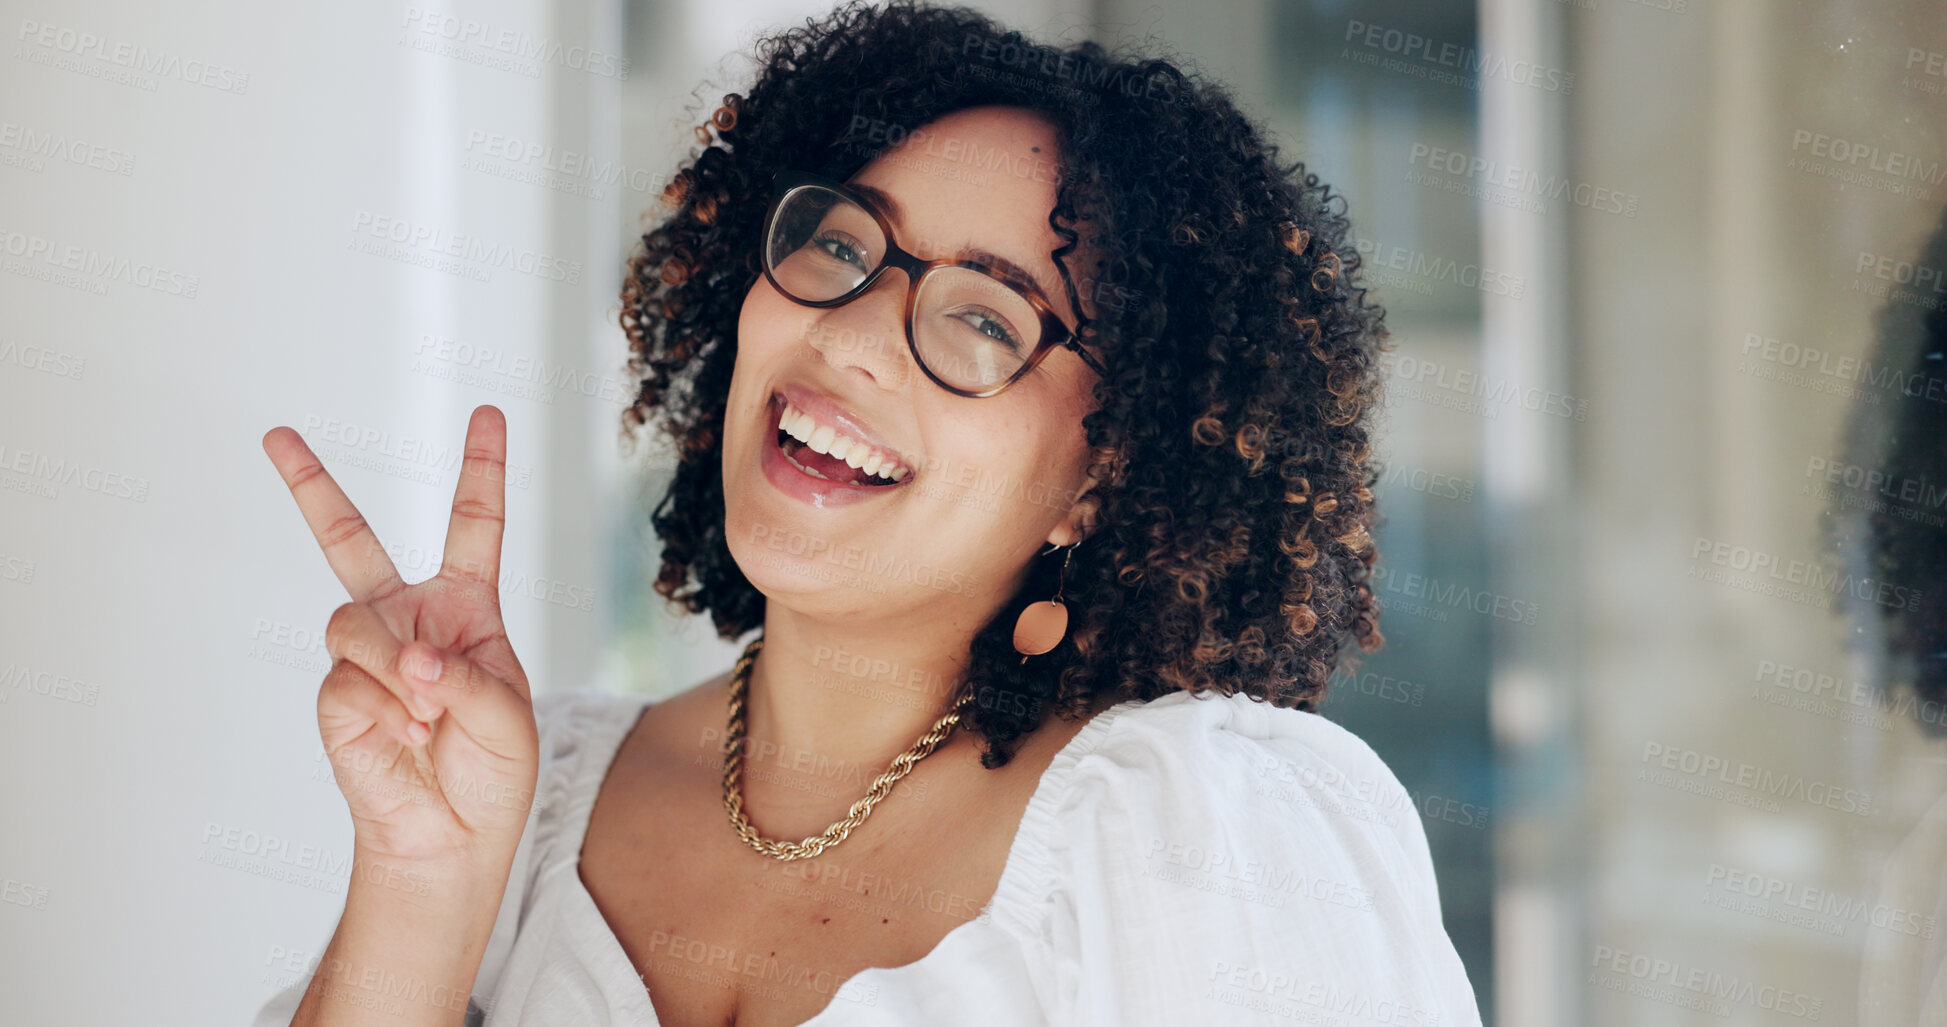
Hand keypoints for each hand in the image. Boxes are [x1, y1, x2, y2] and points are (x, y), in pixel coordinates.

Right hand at [262, 405, 539, 868]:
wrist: (451, 835)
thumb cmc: (492, 771)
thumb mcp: (510, 719)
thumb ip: (468, 679)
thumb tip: (411, 660)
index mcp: (466, 608)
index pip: (474, 526)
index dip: (480, 468)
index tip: (487, 412)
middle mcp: (408, 618)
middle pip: (349, 540)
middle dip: (309, 486)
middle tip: (275, 435)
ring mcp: (366, 653)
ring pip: (354, 621)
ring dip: (393, 665)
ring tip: (425, 713)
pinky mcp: (337, 693)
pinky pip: (348, 677)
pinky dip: (384, 706)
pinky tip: (405, 735)